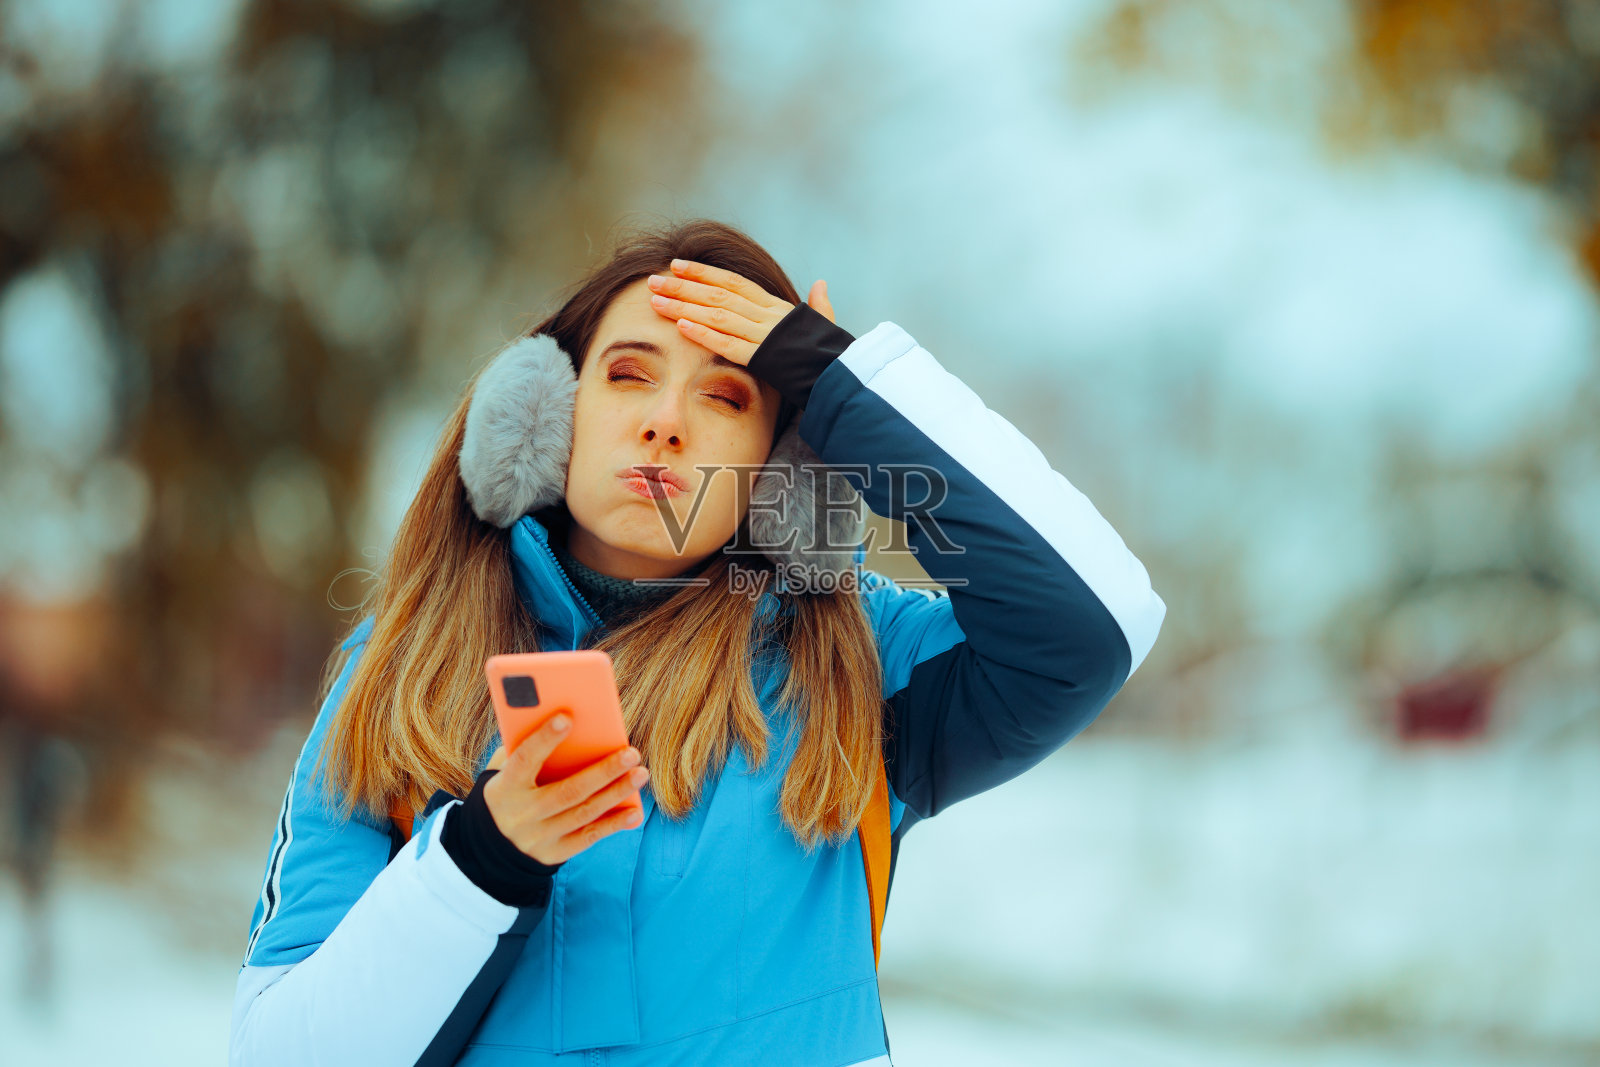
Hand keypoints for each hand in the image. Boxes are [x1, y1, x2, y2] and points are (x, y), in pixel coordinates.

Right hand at [481, 714, 648, 865]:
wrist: (490, 849)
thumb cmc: (507, 793)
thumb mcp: (502, 772)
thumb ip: (525, 749)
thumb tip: (567, 722)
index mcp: (505, 788)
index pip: (524, 760)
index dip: (544, 739)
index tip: (567, 716)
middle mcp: (522, 815)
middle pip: (567, 792)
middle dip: (602, 772)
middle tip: (631, 753)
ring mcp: (539, 837)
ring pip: (583, 813)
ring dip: (616, 793)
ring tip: (640, 773)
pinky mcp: (554, 853)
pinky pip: (588, 837)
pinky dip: (613, 825)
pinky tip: (634, 812)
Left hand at [645, 259, 836, 366]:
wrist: (846, 375)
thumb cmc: (833, 353)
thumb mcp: (824, 324)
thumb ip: (819, 305)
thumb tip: (821, 284)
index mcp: (776, 307)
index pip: (734, 282)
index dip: (704, 272)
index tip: (677, 265)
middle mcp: (767, 316)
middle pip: (718, 294)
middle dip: (683, 286)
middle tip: (653, 280)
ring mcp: (764, 336)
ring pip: (717, 315)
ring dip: (684, 307)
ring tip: (656, 301)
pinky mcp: (763, 358)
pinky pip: (728, 344)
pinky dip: (704, 334)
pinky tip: (681, 326)